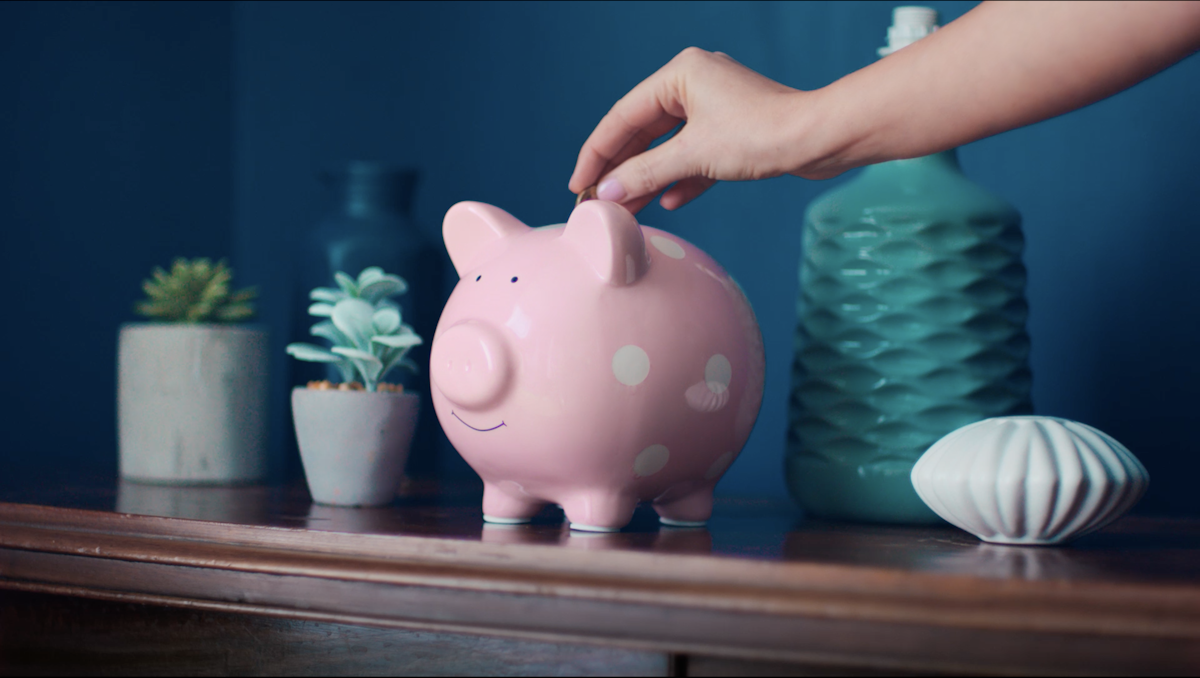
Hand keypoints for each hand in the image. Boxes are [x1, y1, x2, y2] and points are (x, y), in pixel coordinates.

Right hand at [568, 47, 822, 213]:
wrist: (823, 139)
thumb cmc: (763, 134)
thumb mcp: (694, 156)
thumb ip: (646, 173)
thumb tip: (608, 192)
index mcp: (679, 75)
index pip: (622, 116)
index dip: (596, 154)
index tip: (578, 185)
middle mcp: (694, 84)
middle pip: (642, 131)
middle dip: (621, 169)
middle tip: (596, 201)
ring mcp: (715, 108)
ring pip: (668, 147)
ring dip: (647, 178)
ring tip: (625, 209)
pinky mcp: (733, 132)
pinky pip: (694, 156)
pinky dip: (679, 178)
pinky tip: (666, 202)